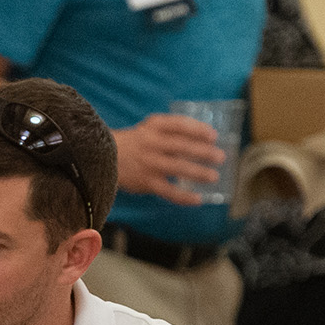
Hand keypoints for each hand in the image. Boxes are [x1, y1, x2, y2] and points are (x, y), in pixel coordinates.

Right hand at [110, 114, 224, 203]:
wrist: (103, 157)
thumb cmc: (134, 142)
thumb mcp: (149, 128)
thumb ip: (171, 130)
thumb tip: (203, 138)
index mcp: (153, 126)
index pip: (179, 125)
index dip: (198, 129)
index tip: (213, 136)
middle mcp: (151, 143)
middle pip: (181, 147)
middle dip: (203, 152)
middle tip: (220, 157)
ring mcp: (149, 163)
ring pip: (178, 168)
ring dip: (198, 173)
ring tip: (214, 177)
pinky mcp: (146, 182)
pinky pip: (168, 191)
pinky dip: (184, 196)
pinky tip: (198, 199)